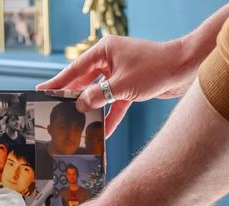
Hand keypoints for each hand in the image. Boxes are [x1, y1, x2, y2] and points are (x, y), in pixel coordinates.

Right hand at [37, 35, 198, 137]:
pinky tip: (102, 131)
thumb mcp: (121, 85)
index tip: (42, 90)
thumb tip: (80, 105)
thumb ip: (97, 96)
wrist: (186, 69)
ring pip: (100, 94)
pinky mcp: (132, 86)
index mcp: (104, 51)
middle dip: (73, 98)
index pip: (74, 69)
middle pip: (85, 82)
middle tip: (55, 111)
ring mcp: (121, 73)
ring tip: (76, 124)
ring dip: (92, 110)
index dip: (57, 82)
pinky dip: (110, 116)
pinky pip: (115, 103)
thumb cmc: (155, 68)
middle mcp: (110, 60)